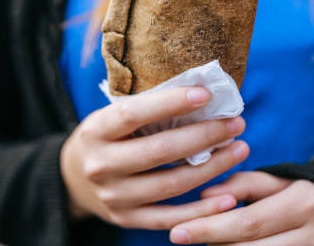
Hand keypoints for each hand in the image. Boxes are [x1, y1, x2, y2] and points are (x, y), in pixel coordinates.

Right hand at [60, 86, 249, 229]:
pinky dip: (202, 211)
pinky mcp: (127, 219)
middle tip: (236, 123)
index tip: (205, 94)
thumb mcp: (111, 118)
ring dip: (213, 168)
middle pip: (160, 151)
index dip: (171, 103)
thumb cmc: (105, 138)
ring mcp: (114, 197)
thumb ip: (146, 109)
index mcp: (95, 131)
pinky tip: (229, 197)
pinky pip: (170, 217)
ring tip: (240, 149)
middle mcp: (101, 165)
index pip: (134, 113)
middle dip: (204, 135)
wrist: (73, 180)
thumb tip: (201, 95)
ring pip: (171, 184)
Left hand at [169, 171, 313, 245]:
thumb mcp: (282, 179)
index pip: (249, 222)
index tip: (177, 232)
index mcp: (304, 203)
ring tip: (210, 240)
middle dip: (214, 244)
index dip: (210, 228)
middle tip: (184, 237)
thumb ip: (245, 184)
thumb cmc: (308, 190)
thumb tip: (205, 195)